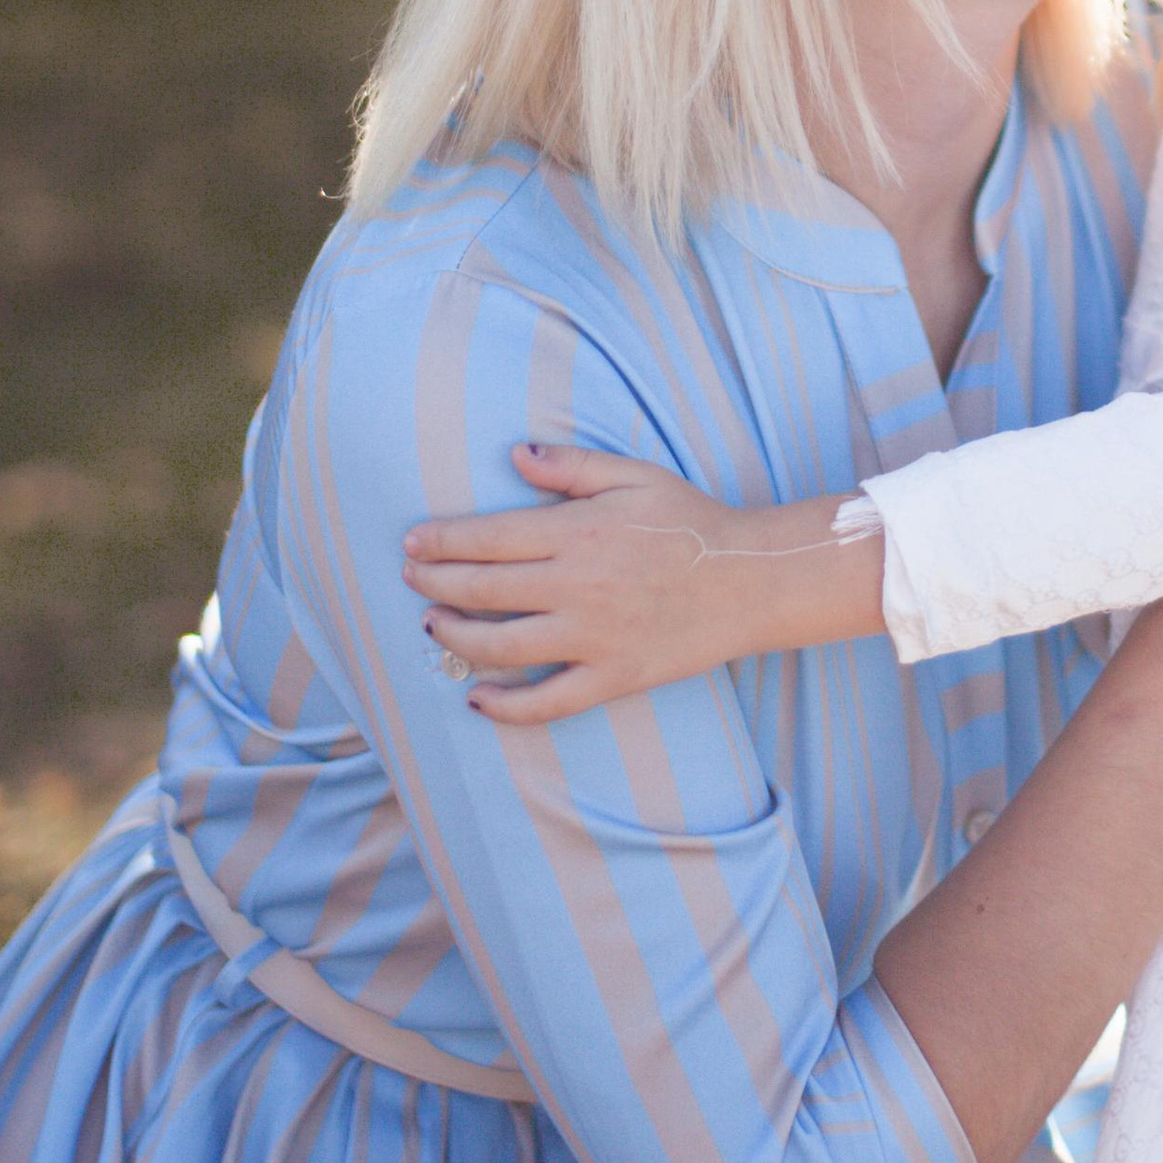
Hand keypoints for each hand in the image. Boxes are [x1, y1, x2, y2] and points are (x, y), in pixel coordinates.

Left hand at [404, 446, 873, 719]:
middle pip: (481, 591)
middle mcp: (576, 587)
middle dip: (433, 584)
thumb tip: (515, 455)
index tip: (412, 542)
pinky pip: (546, 703)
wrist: (750, 580)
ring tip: (433, 626)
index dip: (440, 542)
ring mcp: (592, 638)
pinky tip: (476, 698)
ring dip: (454, 638)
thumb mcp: (635, 476)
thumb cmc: (690, 521)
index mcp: (579, 532)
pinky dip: (504, 707)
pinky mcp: (611, 677)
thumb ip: (572, 466)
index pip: (486, 539)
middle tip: (411, 579)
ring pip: (499, 647)